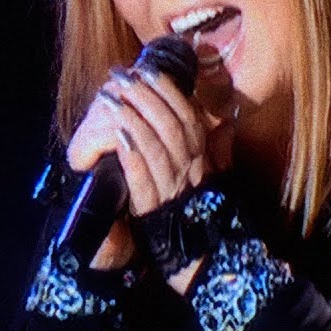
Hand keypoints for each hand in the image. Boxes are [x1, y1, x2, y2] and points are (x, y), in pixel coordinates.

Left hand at [65, 44, 234, 275]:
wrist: (198, 259)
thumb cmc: (196, 213)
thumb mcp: (208, 175)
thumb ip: (212, 147)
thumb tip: (220, 118)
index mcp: (200, 158)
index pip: (187, 115)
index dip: (167, 91)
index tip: (148, 71)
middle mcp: (189, 169)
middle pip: (170, 123)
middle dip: (144, 95)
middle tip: (122, 76)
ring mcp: (172, 187)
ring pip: (156, 144)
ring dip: (132, 116)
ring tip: (111, 97)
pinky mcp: (153, 207)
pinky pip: (143, 176)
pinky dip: (132, 153)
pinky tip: (118, 134)